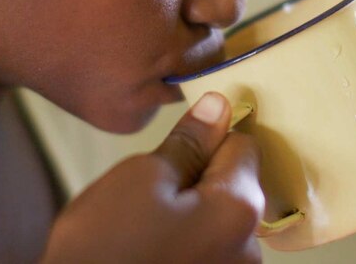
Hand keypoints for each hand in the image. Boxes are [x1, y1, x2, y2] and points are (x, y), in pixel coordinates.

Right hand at [40, 92, 264, 263]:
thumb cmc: (104, 248)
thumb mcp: (142, 177)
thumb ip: (189, 142)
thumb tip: (218, 105)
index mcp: (240, 209)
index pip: (243, 145)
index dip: (208, 137)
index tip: (173, 148)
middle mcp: (250, 249)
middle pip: (233, 186)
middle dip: (197, 179)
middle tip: (147, 194)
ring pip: (216, 220)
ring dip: (188, 214)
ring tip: (142, 229)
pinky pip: (206, 250)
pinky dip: (184, 243)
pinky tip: (149, 251)